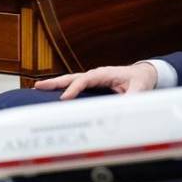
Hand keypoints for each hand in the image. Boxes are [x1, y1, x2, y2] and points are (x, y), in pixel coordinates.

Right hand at [34, 62, 157, 99]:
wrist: (144, 74)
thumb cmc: (141, 80)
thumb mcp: (140, 89)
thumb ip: (132, 98)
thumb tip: (123, 108)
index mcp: (105, 73)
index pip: (85, 80)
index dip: (74, 88)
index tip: (64, 98)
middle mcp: (96, 75)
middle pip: (72, 77)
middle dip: (55, 82)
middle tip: (37, 86)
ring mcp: (93, 79)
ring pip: (70, 81)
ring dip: (55, 85)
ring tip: (37, 89)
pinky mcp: (92, 85)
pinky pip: (74, 86)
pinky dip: (62, 89)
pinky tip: (52, 95)